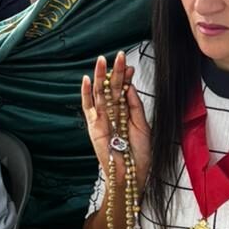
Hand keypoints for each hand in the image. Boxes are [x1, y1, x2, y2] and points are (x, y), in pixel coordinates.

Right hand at [80, 51, 150, 188]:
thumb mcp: (142, 126)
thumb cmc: (139, 153)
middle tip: (118, 55)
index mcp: (124, 113)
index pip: (124, 90)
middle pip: (111, 88)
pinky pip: (87, 107)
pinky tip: (86, 79)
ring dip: (100, 76)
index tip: (130, 66)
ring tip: (102, 60)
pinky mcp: (93, 126)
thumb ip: (135, 106)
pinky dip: (85, 93)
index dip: (126, 78)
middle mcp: (112, 113)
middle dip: (115, 72)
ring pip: (99, 93)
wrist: (131, 173)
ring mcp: (101, 118)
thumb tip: (129, 86)